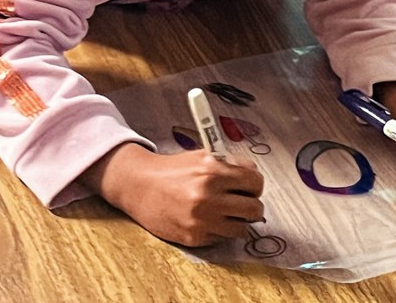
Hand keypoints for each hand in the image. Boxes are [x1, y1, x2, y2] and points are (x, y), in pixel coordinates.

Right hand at [80, 142, 264, 246]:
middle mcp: (208, 196)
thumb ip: (231, 164)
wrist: (140, 186)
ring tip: (227, 213)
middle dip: (252, 206)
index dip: (255, 186)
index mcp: (213, 171)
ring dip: (238, 221)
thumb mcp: (203, 156)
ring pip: (242, 228)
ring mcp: (201, 219)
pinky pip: (223, 238)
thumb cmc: (173, 170)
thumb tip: (255, 176)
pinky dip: (220, 230)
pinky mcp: (194, 237)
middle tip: (243, 203)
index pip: (255, 183)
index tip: (250, 188)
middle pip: (254, 209)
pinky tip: (209, 220)